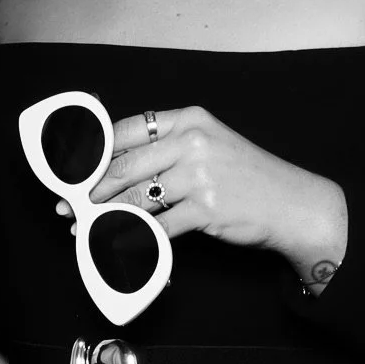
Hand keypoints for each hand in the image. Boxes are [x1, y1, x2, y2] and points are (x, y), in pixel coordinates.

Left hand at [71, 104, 348, 291]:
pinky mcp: (205, 209)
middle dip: (92, 189)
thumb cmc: (248, 176)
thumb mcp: (212, 144)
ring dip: (106, 216)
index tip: (76, 168)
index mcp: (190, 119)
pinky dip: (134, 238)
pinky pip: (158, 227)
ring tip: (88, 227)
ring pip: (136, 198)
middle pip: (124, 165)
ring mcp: (200, 175)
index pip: (128, 129)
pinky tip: (119, 244)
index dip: (97, 151)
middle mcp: (193, 142)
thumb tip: (117, 165)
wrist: (292, 203)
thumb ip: (170, 147)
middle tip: (71, 204)